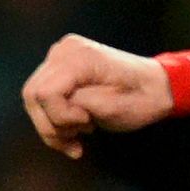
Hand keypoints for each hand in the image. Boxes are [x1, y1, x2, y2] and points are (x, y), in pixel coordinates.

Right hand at [21, 34, 172, 154]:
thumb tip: (55, 108)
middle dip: (52, 125)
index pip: (45, 93)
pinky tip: (76, 127)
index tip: (87, 123)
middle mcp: (65, 50)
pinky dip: (55, 117)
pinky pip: (44, 95)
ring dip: (53, 124)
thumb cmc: (141, 99)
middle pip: (33, 95)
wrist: (156, 87)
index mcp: (79, 57)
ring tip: (79, 135)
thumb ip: (79, 105)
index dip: (60, 116)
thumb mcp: (112, 108)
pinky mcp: (60, 65)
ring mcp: (61, 55)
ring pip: (34, 98)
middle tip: (77, 140)